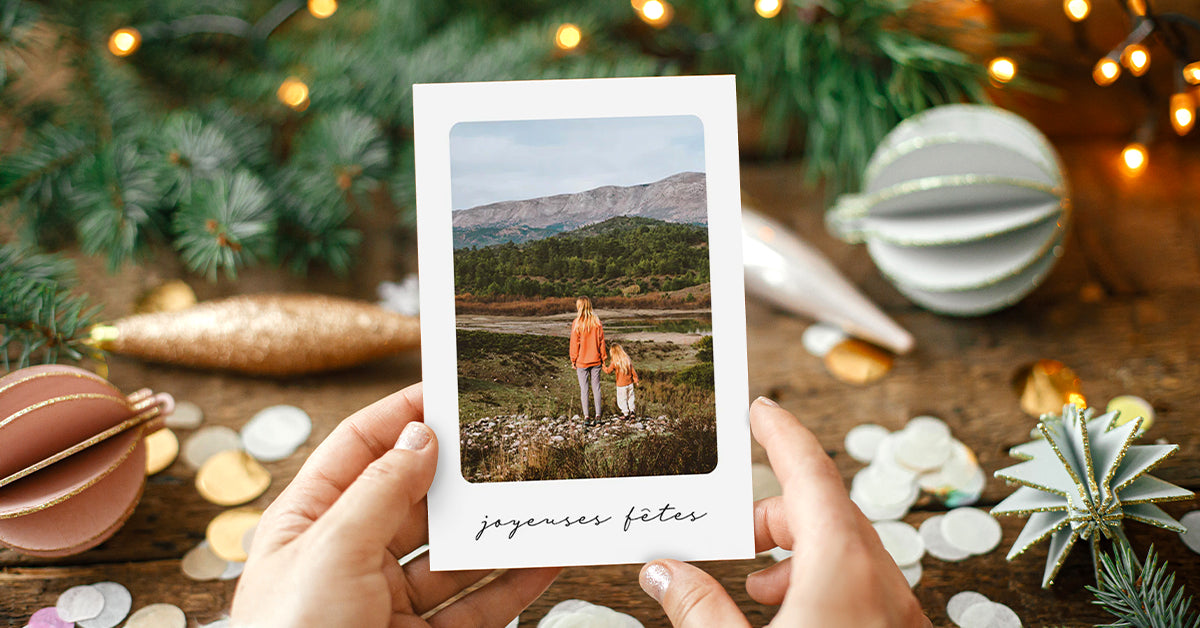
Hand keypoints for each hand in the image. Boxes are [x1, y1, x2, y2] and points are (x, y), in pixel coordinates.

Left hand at [232, 383, 559, 626]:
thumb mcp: (330, 550)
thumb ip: (380, 491)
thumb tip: (420, 436)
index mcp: (310, 523)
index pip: (359, 450)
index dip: (402, 416)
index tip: (450, 390)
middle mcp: (349, 557)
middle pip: (415, 499)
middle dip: (462, 475)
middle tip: (511, 442)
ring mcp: (387, 602)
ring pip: (454, 555)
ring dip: (496, 530)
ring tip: (541, 497)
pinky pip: (477, 604)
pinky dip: (513, 583)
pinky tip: (545, 558)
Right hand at [637, 397, 928, 626]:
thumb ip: (697, 607)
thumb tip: (662, 569)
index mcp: (845, 565)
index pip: (811, 474)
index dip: (782, 435)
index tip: (760, 409)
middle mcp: (883, 583)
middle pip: (829, 515)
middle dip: (776, 510)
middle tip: (731, 524)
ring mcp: (897, 617)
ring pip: (848, 556)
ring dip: (798, 553)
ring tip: (755, 581)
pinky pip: (860, 591)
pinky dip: (820, 585)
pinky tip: (788, 616)